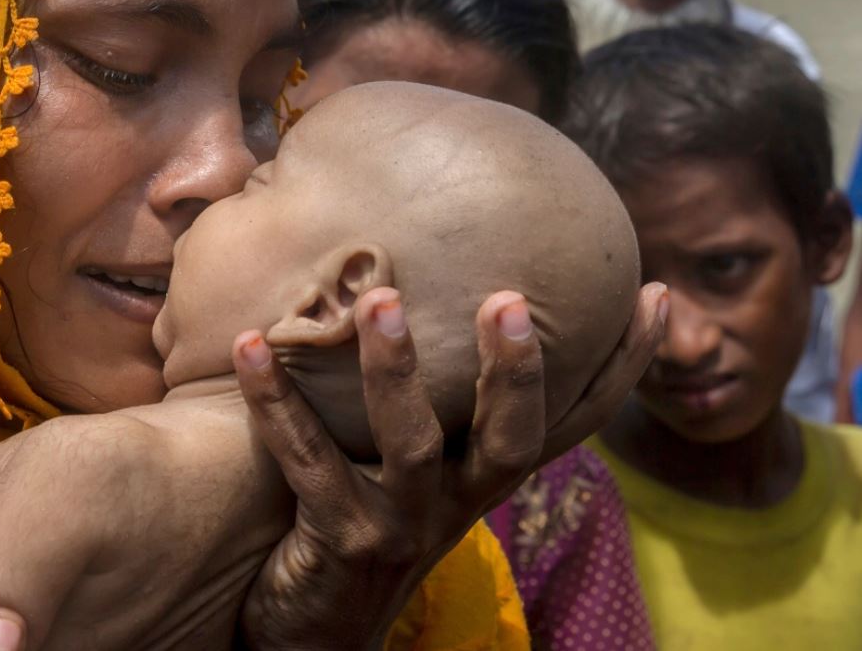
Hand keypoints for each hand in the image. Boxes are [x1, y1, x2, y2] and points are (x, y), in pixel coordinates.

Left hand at [233, 283, 667, 649]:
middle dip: (516, 371)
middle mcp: (456, 503)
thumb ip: (431, 407)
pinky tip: (249, 345)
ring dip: (393, 370)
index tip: (657, 293)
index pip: (568, 424)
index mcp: (482, 480)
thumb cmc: (361, 526)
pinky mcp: (339, 540)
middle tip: (510, 299)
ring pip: (412, 445)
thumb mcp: (414, 474)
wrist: (314, 636)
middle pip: (509, 439)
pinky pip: (307, 462)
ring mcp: (400, 525)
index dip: (622, 368)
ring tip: (380, 301)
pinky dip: (275, 402)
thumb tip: (417, 291)